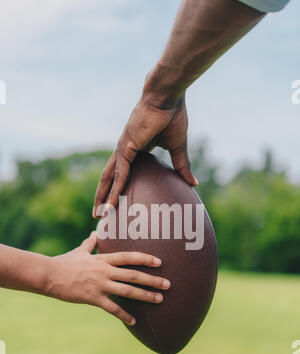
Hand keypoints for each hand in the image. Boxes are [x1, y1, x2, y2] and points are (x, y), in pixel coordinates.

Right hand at [45, 232, 170, 325]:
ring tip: (160, 300)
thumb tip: (94, 233)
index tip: (159, 261)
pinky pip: (112, 308)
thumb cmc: (64, 263)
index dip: (145, 259)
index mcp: (103, 259)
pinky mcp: (93, 298)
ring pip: (128, 291)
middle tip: (168, 284)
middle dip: (152, 279)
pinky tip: (134, 321)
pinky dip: (124, 315)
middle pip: (133, 275)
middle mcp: (105, 271)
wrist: (49, 275)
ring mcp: (100, 285)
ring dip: (145, 296)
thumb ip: (89, 244)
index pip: (128, 257)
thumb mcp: (79, 251)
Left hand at [93, 91, 197, 216]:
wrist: (168, 97)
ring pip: (110, 178)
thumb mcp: (178, 146)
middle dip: (104, 195)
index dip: (117, 186)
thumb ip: (182, 165)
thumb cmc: (173, 115)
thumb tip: (193, 183)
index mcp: (136, 148)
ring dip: (103, 197)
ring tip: (99, 215)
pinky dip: (115, 190)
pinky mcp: (127, 147)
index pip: (123, 172)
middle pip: (110, 177)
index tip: (115, 201)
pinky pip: (120, 174)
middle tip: (99, 214)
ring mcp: (123, 148)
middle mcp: (125, 149)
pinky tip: (111, 204)